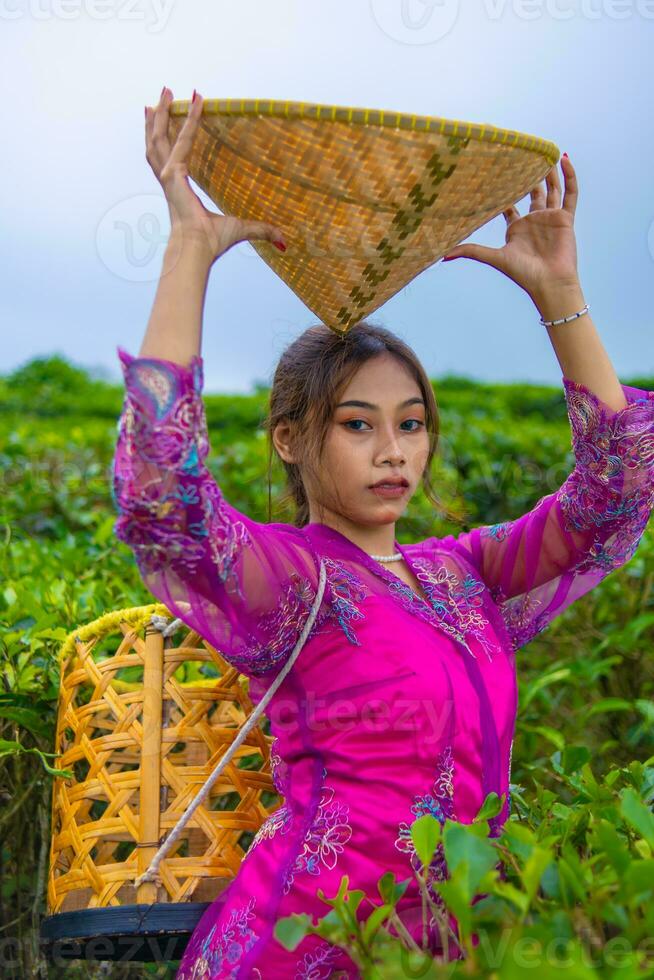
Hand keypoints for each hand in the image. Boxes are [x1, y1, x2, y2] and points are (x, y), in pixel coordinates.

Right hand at [145, 87, 285, 261]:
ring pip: (160, 138)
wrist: (197, 249)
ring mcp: (169, 175)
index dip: (176, 135)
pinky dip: (189, 121)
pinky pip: (182, 141)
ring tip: (166, 92)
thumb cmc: (212, 243)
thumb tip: (284, 241)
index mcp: (180, 189)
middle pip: (159, 142)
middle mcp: (170, 179)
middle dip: (158, 117)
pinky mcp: (173, 174)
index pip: (176, 155)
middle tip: (164, 94)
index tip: (177, 115)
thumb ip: (262, 230)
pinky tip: (195, 103)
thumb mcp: (242, 230)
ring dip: (161, 114)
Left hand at [441, 155, 579, 300]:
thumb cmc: (523, 274)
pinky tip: (563, 159)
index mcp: (516, 229)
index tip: (497, 171)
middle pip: (532, 193)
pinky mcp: (566, 219)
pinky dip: (569, 177)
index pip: (509, 205)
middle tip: (523, 156)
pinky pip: (570, 194)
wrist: (549, 284)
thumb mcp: (494, 258)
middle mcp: (533, 222)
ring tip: (546, 152)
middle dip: (529, 176)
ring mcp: (550, 219)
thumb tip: (442, 255)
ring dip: (549, 172)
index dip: (504, 189)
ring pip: (552, 190)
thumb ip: (471, 251)